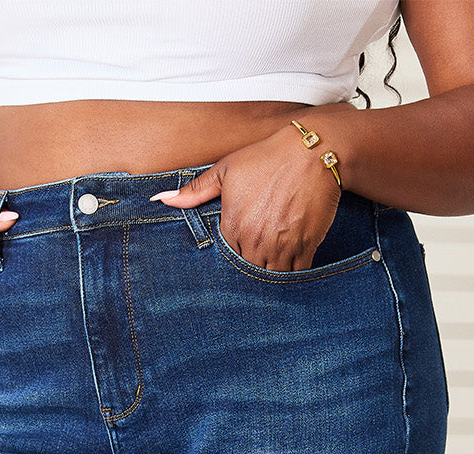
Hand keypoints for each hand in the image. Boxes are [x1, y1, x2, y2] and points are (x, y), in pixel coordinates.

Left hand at [151, 117, 349, 271]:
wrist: (312, 152)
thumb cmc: (268, 159)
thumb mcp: (227, 169)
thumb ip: (195, 190)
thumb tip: (161, 199)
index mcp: (232, 225)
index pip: (224, 260)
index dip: (228, 263)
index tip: (232, 262)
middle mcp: (254, 240)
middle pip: (246, 274)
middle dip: (247, 276)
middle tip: (249, 276)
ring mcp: (280, 246)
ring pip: (269, 279)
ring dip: (268, 281)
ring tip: (266, 278)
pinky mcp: (305, 247)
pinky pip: (295, 275)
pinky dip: (291, 278)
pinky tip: (287, 275)